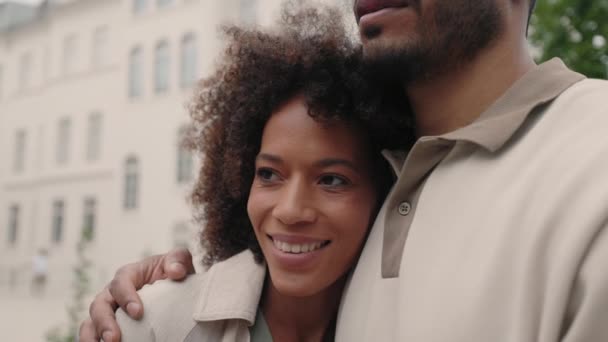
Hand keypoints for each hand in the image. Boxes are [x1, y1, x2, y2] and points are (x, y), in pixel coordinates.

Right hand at [78, 247, 194, 341]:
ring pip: (91, 322)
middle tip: (114, 339)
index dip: (126, 297)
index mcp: (129, 274)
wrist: (175, 285)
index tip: (138, 313)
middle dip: (104, 322)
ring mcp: (108, 310)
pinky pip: (94, 334)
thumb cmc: (173, 271)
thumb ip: (178, 260)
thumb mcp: (179, 260)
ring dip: (93, 336)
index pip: (121, 283)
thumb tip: (176, 271)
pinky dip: (94, 341)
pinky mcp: (110, 325)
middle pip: (99, 305)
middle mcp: (113, 292)